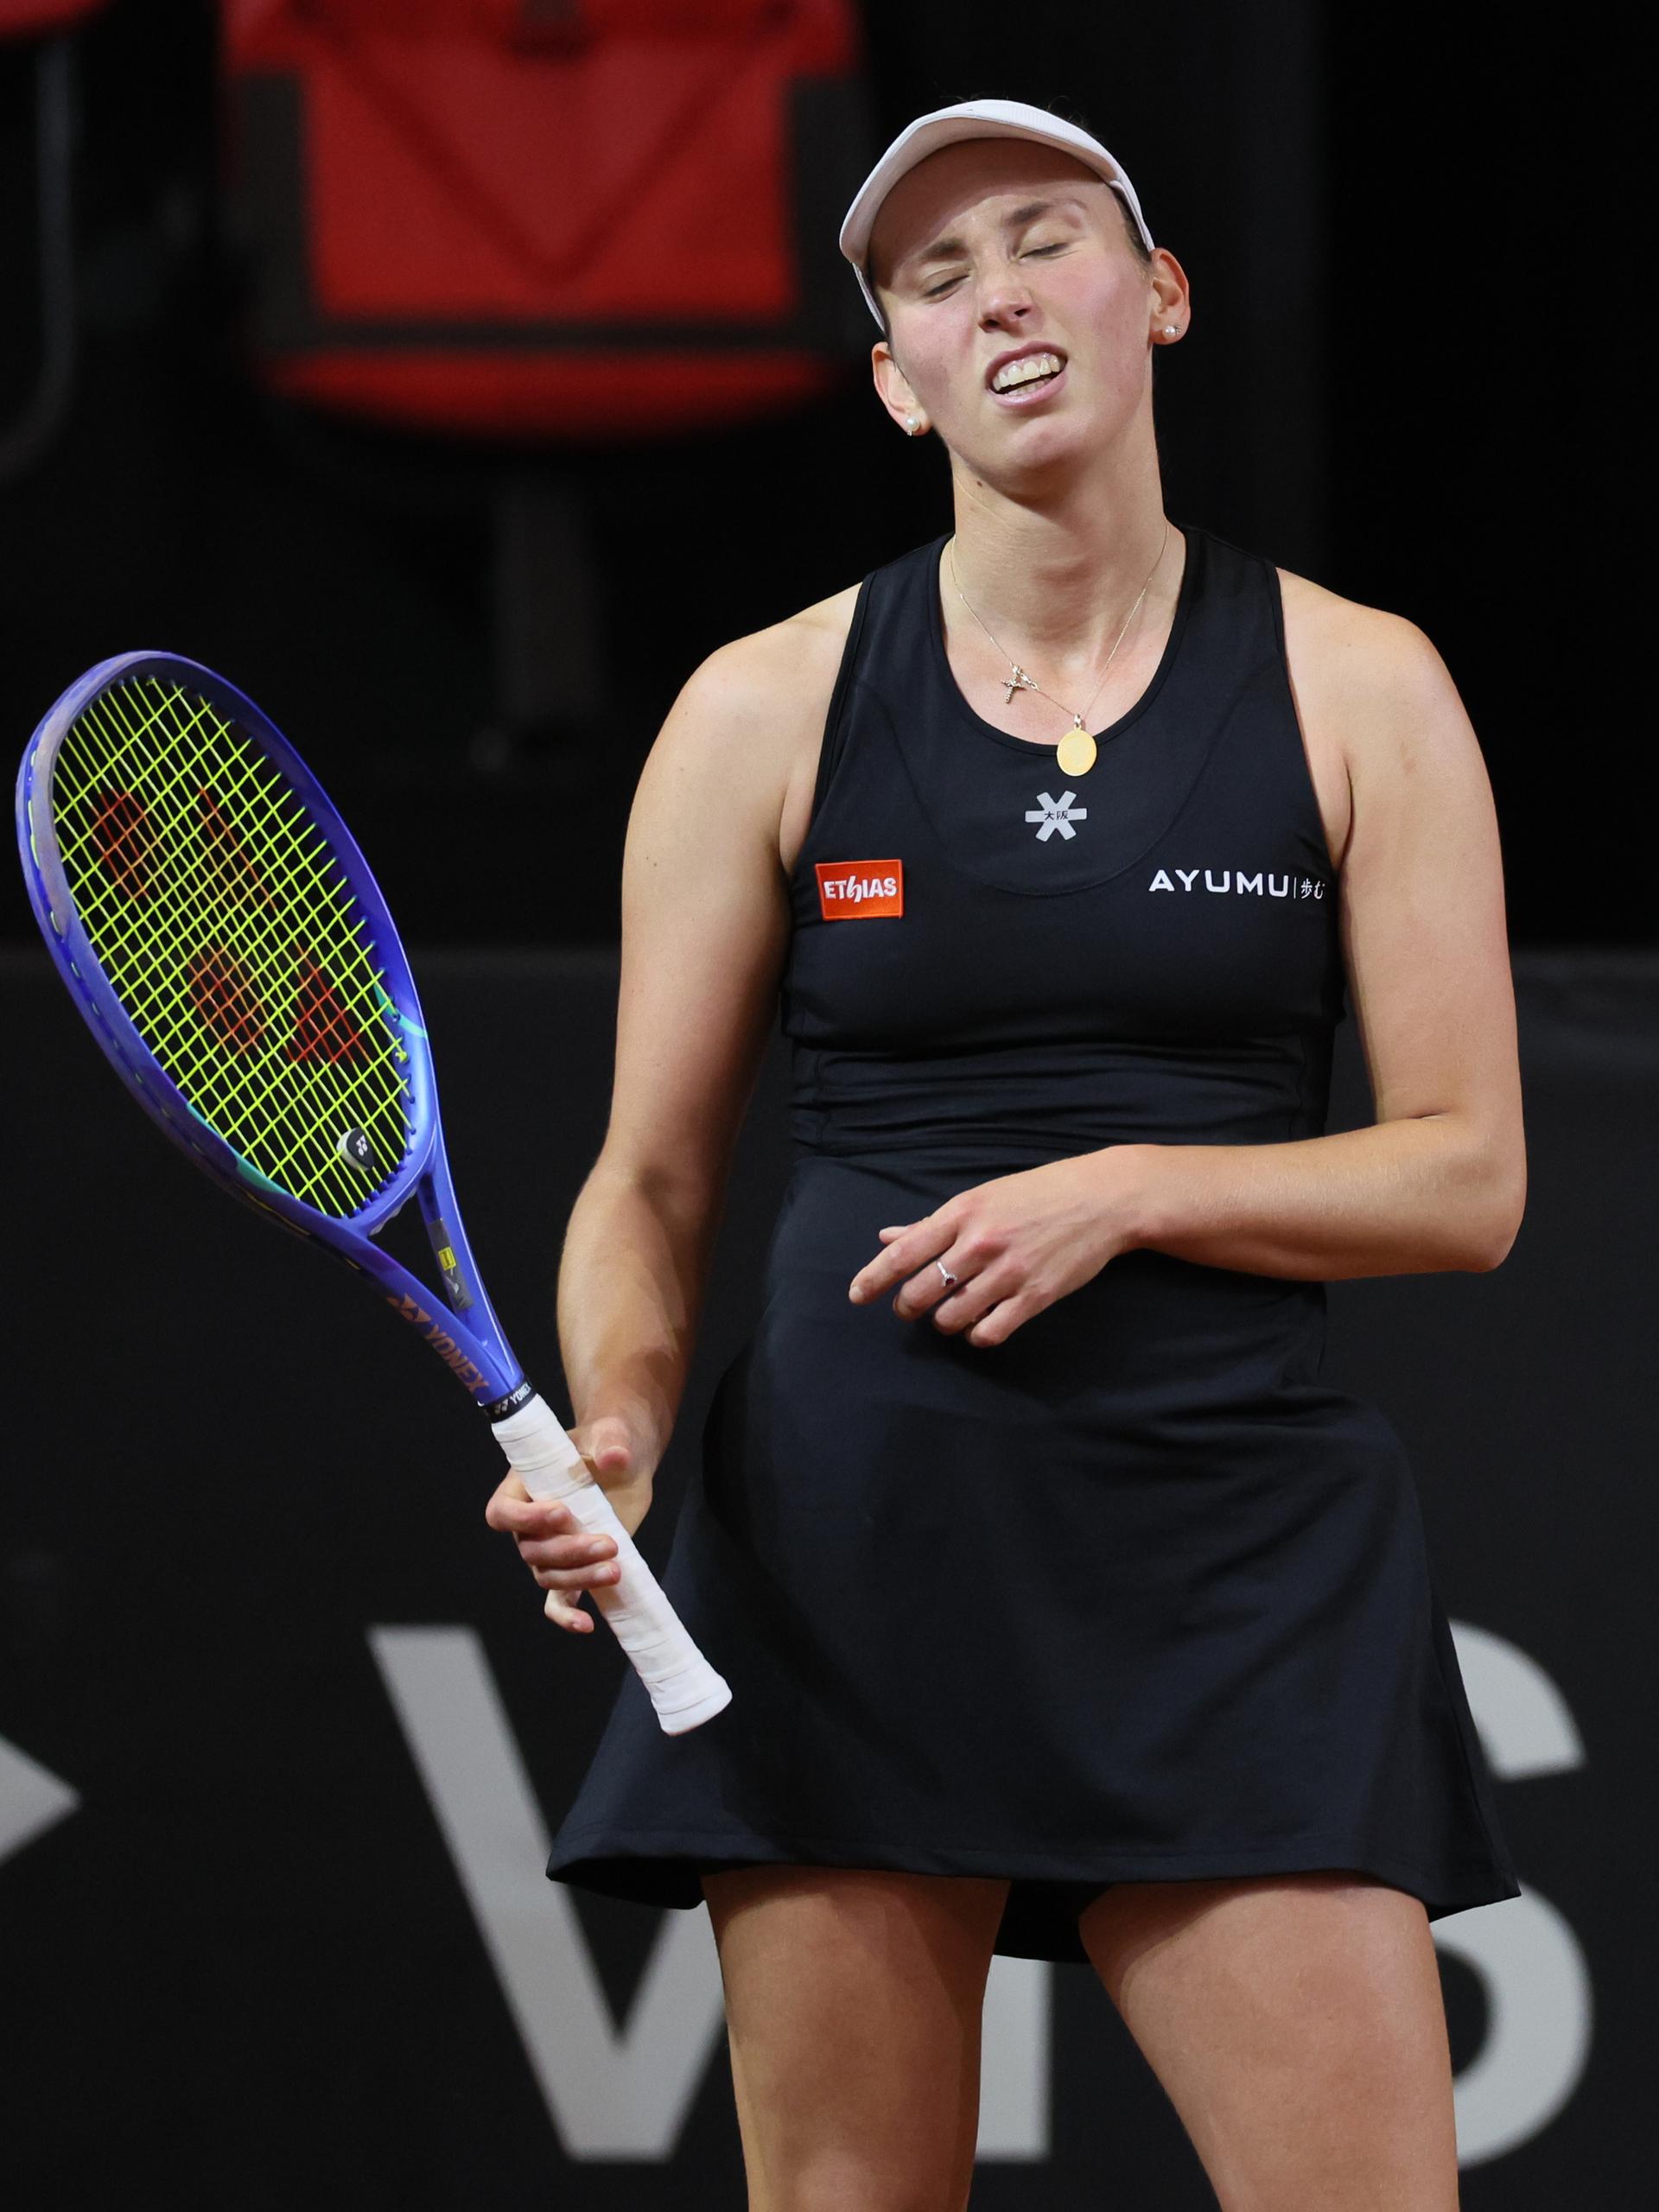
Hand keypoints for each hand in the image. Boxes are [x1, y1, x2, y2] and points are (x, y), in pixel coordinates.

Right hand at [484, 1413, 655, 1634]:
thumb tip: (616, 1456)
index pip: (503, 1512)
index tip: (563, 1514)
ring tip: (616, 1568)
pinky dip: (567, 1615)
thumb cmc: (607, 1441)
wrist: (625, 1461)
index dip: (527, 1519)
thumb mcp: (610, 1434)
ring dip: (580, 1577)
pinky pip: (558, 1600)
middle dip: (568, 1551)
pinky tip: (586, 1625)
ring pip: (549, 1576)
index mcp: (522, 1487)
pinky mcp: (574, 1568)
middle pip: (532, 1552)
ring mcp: (550, 1550)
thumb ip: (611, 1442)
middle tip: (608, 1543)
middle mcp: (529, 1525)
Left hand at [845, 1150, 1145, 1347]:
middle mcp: (980, 1243)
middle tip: (910, 1307)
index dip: (873, 1279)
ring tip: (950, 1315)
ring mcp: (1008, 1272)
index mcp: (963, 1213)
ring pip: (951, 1317)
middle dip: (907, 1307)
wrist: (1102, 1200)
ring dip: (943, 1323)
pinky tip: (979, 1326)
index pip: (903, 1253)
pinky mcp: (1035, 1296)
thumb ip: (932, 1223)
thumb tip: (888, 1237)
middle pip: (921, 1292)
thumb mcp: (982, 1198)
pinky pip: (989, 1333)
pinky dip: (976, 1336)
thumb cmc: (1038, 1194)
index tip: (857, 1296)